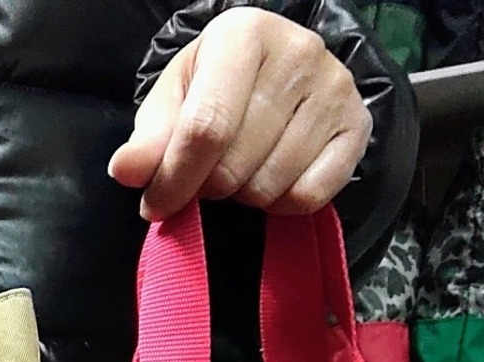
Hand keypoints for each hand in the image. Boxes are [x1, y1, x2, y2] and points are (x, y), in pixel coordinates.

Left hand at [108, 8, 371, 220]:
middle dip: (208, 187)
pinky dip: (282, 204)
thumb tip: (125, 170)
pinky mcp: (357, 125)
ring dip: (243, 195)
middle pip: (234, 165)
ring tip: (240, 169)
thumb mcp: (174, 100)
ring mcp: (334, 88)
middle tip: (206, 174)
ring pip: (270, 186)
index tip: (155, 205)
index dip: (174, 180)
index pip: (205, 129)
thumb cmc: (215, 87)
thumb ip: (148, 140)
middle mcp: (297, 52)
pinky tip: (273, 179)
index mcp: (242, 34)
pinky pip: (310, 196)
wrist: (278, 73)